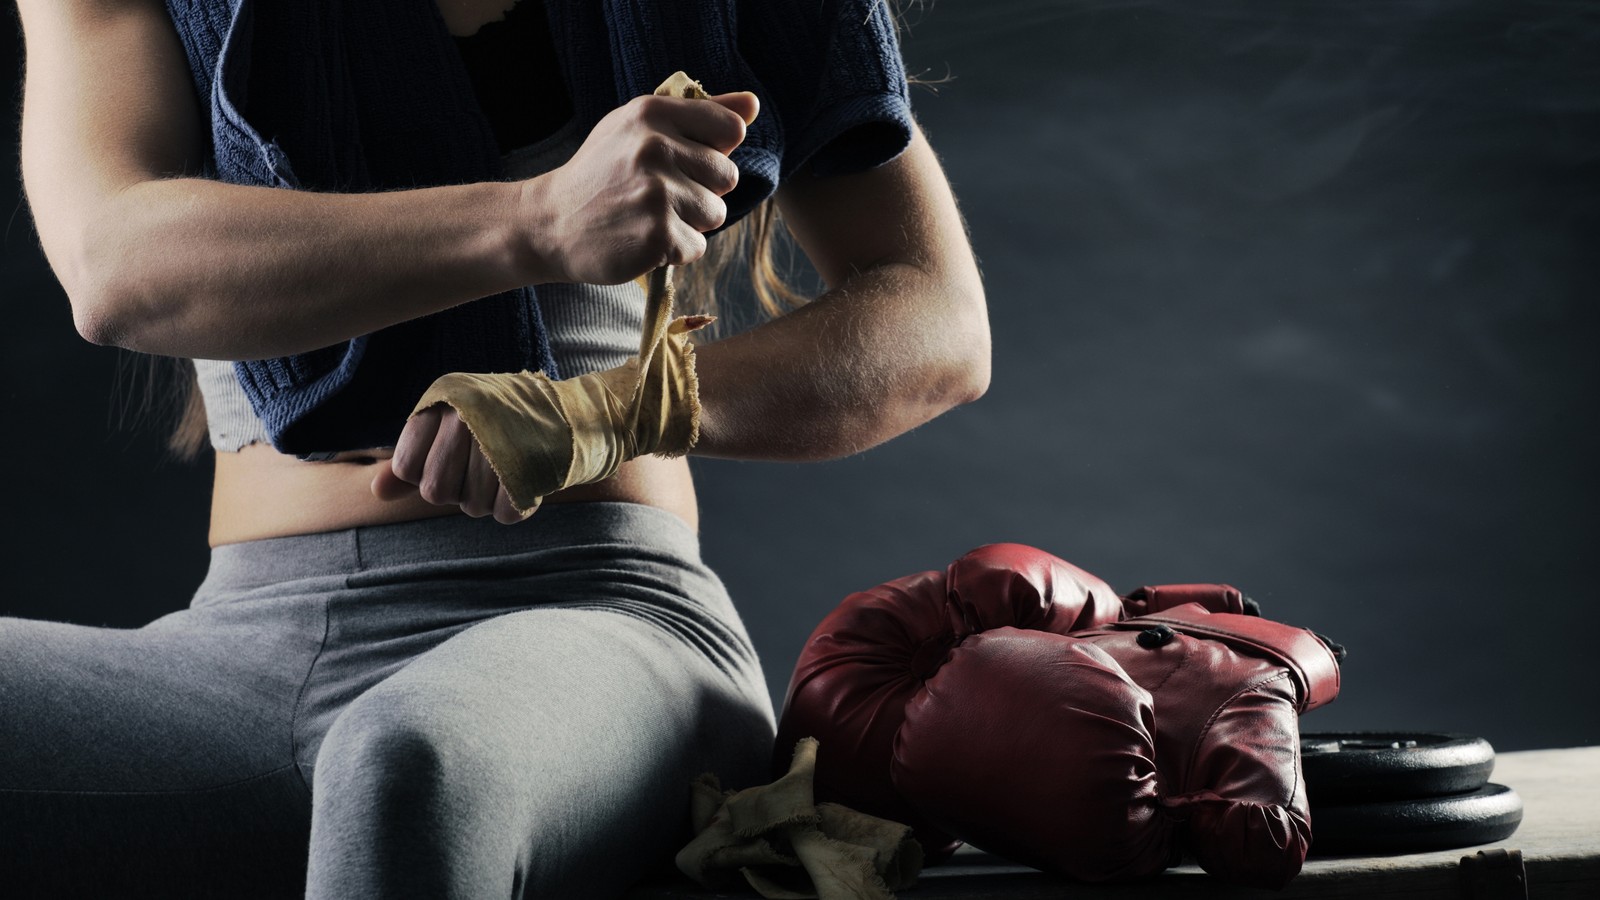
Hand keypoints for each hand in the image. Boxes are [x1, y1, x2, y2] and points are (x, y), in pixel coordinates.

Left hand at [371, 406, 529, 523]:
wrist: (566, 413)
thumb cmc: (495, 424)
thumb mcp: (447, 427)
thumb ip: (412, 460)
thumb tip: (377, 492)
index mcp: (442, 402)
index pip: (406, 468)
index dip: (425, 472)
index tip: (452, 455)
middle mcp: (466, 417)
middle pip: (435, 491)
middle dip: (456, 490)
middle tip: (480, 468)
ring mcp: (498, 443)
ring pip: (470, 507)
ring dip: (486, 500)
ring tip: (504, 471)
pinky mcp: (529, 468)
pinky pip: (504, 513)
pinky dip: (512, 507)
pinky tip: (521, 482)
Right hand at [520, 91, 758, 285]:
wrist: (549, 223)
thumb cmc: (602, 173)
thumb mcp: (639, 128)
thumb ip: (699, 114)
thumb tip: (753, 106)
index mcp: (652, 113)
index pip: (730, 129)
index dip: (716, 152)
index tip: (685, 162)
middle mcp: (654, 147)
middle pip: (728, 177)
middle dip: (701, 192)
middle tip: (656, 195)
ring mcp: (656, 192)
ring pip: (715, 214)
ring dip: (689, 223)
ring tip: (648, 217)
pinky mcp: (657, 234)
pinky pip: (697, 246)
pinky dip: (675, 251)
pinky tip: (642, 239)